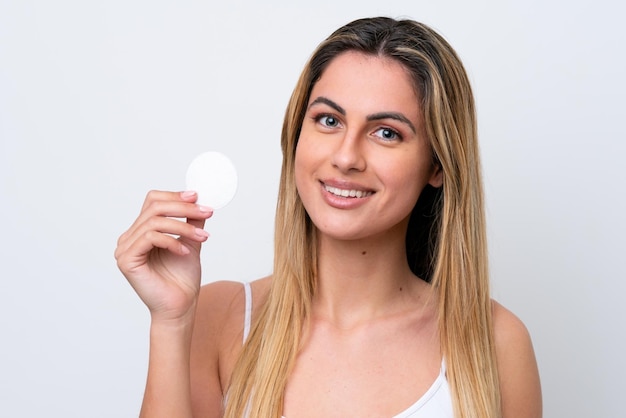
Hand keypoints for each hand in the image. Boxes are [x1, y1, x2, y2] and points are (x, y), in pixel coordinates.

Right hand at [115, 190, 212, 321]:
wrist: (180, 307)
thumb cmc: (182, 278)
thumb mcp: (190, 241)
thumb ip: (191, 221)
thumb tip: (199, 199)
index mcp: (141, 232)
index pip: (152, 202)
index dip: (174, 195)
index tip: (197, 196)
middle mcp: (129, 238)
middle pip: (154, 208)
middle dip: (183, 208)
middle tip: (206, 212)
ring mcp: (124, 249)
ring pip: (154, 222)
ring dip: (183, 226)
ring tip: (203, 238)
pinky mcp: (126, 261)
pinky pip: (149, 238)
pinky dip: (171, 241)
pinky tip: (185, 251)